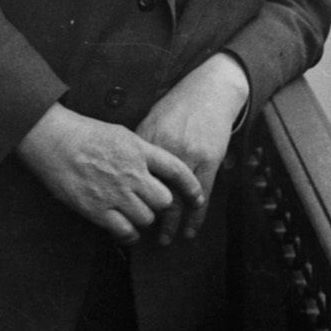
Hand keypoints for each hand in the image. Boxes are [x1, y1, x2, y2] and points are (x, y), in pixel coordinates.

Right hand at [16, 103, 202, 245]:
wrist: (53, 139)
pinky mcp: (98, 210)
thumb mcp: (120, 133)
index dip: (191, 187)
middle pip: (164, 201)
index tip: (198, 198)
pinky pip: (125, 231)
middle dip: (160, 205)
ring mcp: (115, 193)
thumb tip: (156, 164)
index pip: (177, 170)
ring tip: (132, 213)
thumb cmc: (84, 133)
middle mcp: (131, 172)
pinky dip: (128, 234)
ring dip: (142, 219)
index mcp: (139, 150)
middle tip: (149, 203)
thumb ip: (141, 150)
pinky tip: (124, 228)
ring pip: (146, 218)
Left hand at [136, 54, 250, 244]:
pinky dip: (196, 216)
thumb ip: (140, 145)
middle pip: (153, 190)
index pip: (134, 176)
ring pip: (177, 198)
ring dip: (171, 223)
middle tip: (140, 233)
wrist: (208, 91)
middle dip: (147, 215)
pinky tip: (190, 230)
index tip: (121, 213)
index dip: (127, 197)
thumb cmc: (178, 105)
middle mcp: (166, 150)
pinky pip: (202, 195)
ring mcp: (189, 156)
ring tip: (164, 239)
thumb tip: (124, 168)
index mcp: (148, 139)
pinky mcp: (209, 161)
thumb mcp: (152, 119)